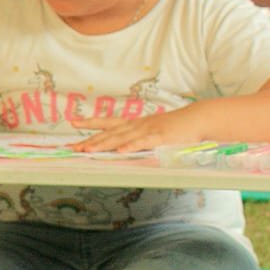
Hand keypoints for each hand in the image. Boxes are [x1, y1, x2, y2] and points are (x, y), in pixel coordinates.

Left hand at [71, 107, 205, 152]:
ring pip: (121, 138)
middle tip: (73, 147)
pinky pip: (143, 143)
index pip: (108, 122)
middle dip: (90, 140)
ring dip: (103, 144)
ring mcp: (148, 130)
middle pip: (109, 133)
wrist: (197, 119)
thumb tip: (122, 145)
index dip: (90, 123)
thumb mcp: (152, 130)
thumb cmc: (175, 127)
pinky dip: (131, 146)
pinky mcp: (160, 137)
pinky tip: (120, 151)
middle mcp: (137, 125)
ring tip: (88, 150)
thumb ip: (138, 137)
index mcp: (134, 123)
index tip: (73, 123)